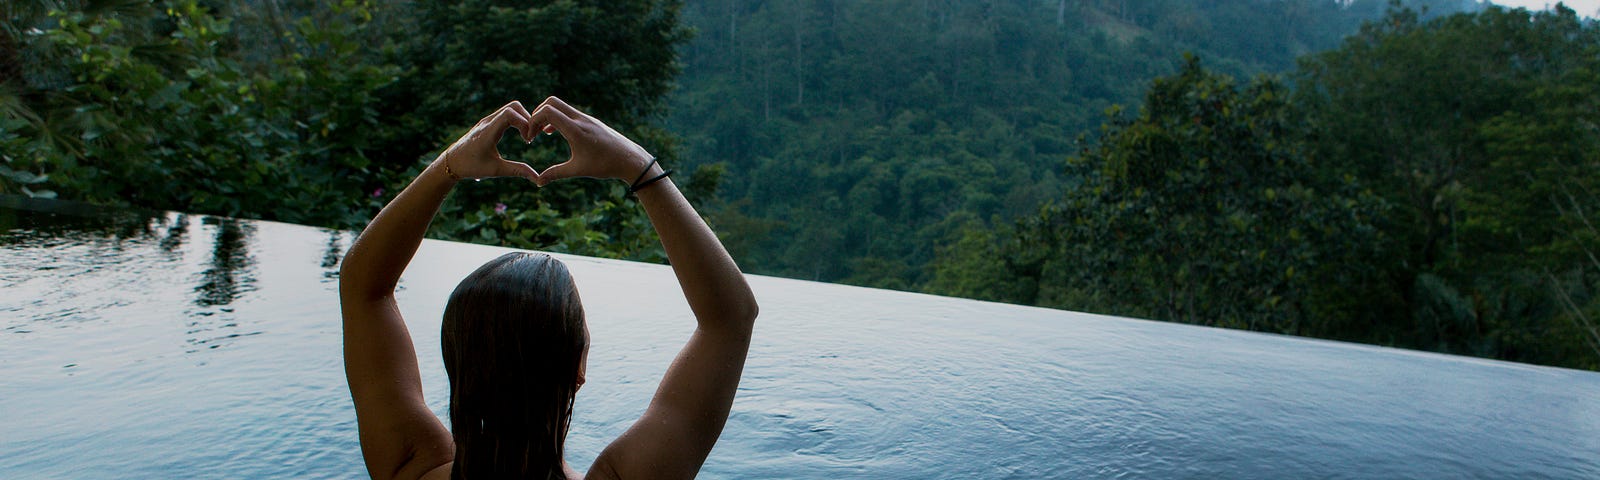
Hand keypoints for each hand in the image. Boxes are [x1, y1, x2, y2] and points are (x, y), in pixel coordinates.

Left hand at [434, 101, 540, 181]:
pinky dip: (516, 120)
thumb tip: (538, 178)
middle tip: (531, 137)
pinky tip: (519, 135)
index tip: (528, 140)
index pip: (510, 114)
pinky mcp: (488, 122)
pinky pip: (506, 113)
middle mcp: (487, 122)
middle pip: (514, 106)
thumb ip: (517, 171)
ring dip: (523, 119)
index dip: (525, 123)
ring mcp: (487, 120)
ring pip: (511, 108)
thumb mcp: (496, 170)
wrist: (451, 162)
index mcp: (488, 132)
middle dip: (527, 119)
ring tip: (527, 137)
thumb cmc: (472, 167)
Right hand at [528, 96, 655, 186]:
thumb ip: (556, 174)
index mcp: (575, 129)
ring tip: (541, 133)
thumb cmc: (605, 165)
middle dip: (537, 114)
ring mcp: (587, 118)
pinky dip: (558, 118)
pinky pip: (569, 113)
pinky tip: (554, 132)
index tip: (530, 137)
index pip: (547, 112)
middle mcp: (580, 119)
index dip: (533, 121)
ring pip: (561, 106)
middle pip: (551, 102)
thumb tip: (538, 182)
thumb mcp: (578, 170)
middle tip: (533, 132)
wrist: (630, 159)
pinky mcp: (591, 121)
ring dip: (547, 116)